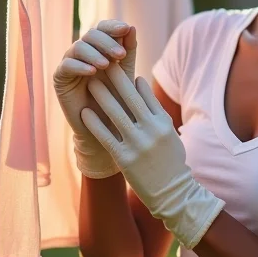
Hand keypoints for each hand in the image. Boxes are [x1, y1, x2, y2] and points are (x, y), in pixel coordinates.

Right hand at [53, 20, 136, 177]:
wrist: (107, 128)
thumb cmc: (119, 100)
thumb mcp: (126, 74)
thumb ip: (128, 51)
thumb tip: (131, 27)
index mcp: (100, 48)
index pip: (104, 28)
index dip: (113, 26)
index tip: (127, 29)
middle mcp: (84, 52)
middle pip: (91, 34)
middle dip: (107, 42)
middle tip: (120, 54)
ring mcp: (71, 63)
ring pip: (78, 47)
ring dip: (94, 53)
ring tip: (107, 65)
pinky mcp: (60, 78)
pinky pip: (66, 65)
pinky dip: (79, 66)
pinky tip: (92, 72)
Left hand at [81, 63, 224, 248]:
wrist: (172, 193)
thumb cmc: (170, 161)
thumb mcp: (168, 132)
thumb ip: (155, 109)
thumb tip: (140, 83)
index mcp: (162, 122)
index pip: (144, 93)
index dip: (129, 78)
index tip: (117, 65)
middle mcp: (151, 130)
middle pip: (130, 98)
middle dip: (115, 79)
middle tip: (102, 64)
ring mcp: (138, 144)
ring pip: (116, 113)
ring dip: (102, 96)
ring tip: (91, 83)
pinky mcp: (125, 159)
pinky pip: (107, 136)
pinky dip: (95, 123)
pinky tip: (85, 113)